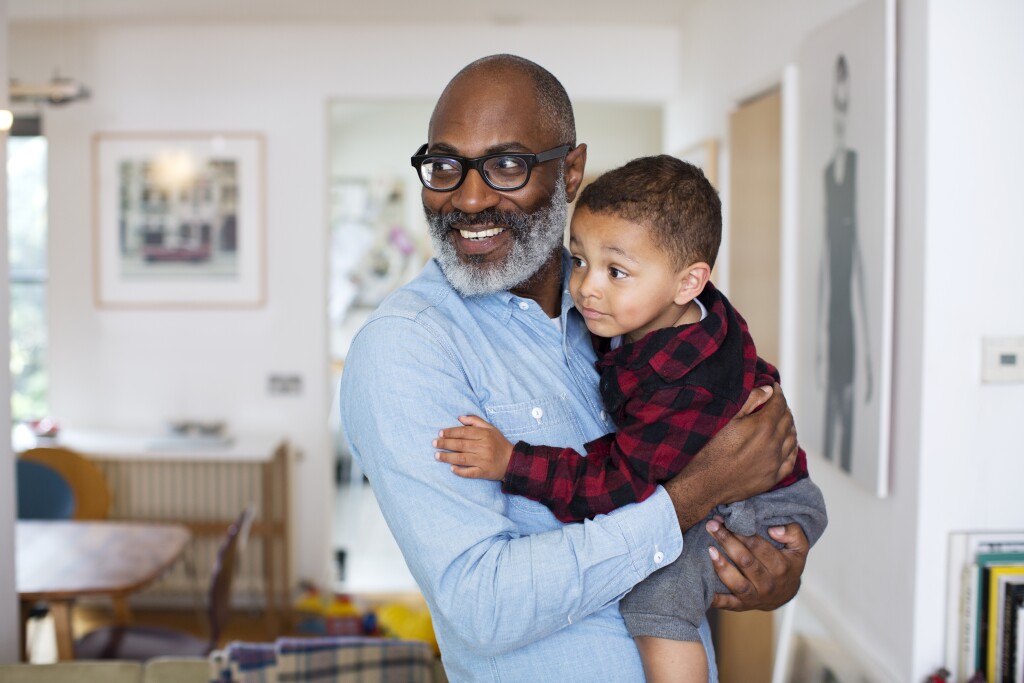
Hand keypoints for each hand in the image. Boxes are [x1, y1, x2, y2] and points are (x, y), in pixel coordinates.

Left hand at [433, 415, 513, 480]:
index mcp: (484, 435)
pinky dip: (460, 471)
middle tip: (434, 443)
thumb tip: (459, 418)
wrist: (513, 461)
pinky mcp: (484, 472)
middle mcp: (483, 447)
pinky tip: (451, 468)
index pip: (464, 432)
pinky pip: (470, 472)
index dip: (451, 432)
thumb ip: (475, 421)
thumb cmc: (499, 443)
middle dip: (445, 444)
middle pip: (461, 445)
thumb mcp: (490, 428)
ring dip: (448, 457)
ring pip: (462, 458)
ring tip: (437, 455)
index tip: (440, 433)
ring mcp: (483, 460)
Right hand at [662, 384, 797, 530]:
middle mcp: (774, 444)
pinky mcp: (773, 477)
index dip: (778, 393)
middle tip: (776, 403)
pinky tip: (787, 444)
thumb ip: (750, 402)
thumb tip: (768, 390)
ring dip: (789, 426)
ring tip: (782, 421)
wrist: (705, 484)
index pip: (779, 404)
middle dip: (783, 408)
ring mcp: (775, 462)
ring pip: (792, 439)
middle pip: (788, 420)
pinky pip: (791, 460)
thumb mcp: (727, 420)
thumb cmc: (710, 451)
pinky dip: (792, 448)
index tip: (775, 388)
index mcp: (763, 426)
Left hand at [707, 520, 807, 610]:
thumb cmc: (788, 565)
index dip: (741, 532)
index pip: (758, 547)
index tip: (726, 519)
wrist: (785, 593)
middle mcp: (768, 583)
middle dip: (727, 541)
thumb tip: (774, 529)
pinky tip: (704, 589)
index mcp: (781, 567)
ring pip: (737, 582)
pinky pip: (728, 603)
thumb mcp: (798, 547)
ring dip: (721, 566)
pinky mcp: (742, 605)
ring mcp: (755, 596)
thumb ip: (793, 532)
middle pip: (745, 561)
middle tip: (712, 525)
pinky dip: (715, 599)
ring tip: (710, 550)